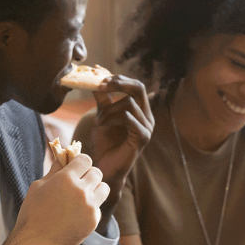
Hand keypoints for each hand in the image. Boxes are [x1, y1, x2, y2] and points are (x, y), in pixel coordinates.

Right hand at [13, 153, 109, 244]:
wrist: (35, 243)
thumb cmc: (32, 213)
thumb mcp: (38, 186)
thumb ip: (54, 171)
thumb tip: (63, 158)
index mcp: (65, 178)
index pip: (85, 160)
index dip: (80, 162)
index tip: (76, 167)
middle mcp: (81, 190)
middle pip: (97, 173)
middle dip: (88, 175)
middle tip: (80, 182)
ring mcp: (89, 206)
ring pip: (104, 188)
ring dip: (95, 189)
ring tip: (84, 195)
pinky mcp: (93, 221)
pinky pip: (98, 207)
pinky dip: (91, 207)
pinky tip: (78, 213)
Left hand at [88, 76, 153, 204]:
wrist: (104, 167)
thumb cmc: (105, 143)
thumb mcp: (102, 115)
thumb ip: (102, 98)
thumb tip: (96, 77)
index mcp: (140, 110)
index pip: (135, 86)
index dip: (119, 79)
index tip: (100, 77)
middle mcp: (147, 117)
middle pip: (139, 89)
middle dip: (119, 84)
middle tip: (101, 84)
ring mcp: (147, 128)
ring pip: (130, 104)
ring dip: (110, 110)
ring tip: (98, 122)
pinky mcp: (143, 138)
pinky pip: (131, 119)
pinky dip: (117, 118)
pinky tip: (105, 125)